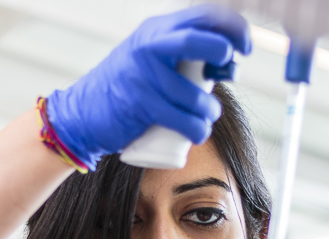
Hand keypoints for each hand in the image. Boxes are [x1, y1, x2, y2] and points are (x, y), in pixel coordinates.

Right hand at [46, 4, 250, 169]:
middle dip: (222, 54)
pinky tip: (197, 133)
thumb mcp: (152, 59)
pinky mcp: (140, 104)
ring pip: (194, 94)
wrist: (82, 113)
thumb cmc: (128, 90)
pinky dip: (197, 129)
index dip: (232, 27)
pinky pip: (181, 118)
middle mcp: (149, 46)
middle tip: (230, 72)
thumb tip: (230, 66)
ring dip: (210, 110)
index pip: (202, 15)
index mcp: (157, 31)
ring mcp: (143, 75)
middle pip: (197, 40)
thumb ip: (184, 56)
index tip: (245, 47)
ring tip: (206, 118)